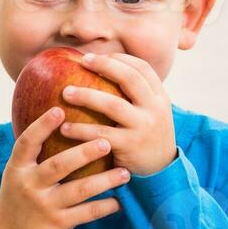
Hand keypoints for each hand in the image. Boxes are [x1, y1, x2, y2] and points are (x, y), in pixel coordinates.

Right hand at [0, 107, 129, 228]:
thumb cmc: (18, 201)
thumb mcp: (16, 176)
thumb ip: (32, 156)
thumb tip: (54, 121)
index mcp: (17, 169)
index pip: (27, 142)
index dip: (42, 126)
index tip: (59, 110)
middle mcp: (30, 185)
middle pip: (59, 165)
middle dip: (84, 153)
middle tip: (106, 141)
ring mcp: (44, 205)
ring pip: (79, 190)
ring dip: (104, 180)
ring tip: (124, 173)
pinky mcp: (58, 223)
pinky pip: (86, 213)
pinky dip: (104, 207)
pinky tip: (119, 201)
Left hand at [59, 53, 177, 176]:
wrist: (162, 171)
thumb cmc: (148, 137)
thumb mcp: (152, 113)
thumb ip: (137, 95)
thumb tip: (105, 69)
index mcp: (160, 97)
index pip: (142, 68)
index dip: (119, 59)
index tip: (97, 57)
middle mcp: (154, 109)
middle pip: (130, 79)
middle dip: (104, 66)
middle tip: (82, 61)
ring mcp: (143, 127)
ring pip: (113, 105)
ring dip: (87, 96)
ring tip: (66, 92)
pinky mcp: (130, 146)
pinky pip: (102, 134)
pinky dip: (81, 130)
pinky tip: (65, 128)